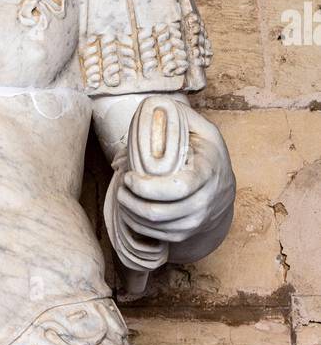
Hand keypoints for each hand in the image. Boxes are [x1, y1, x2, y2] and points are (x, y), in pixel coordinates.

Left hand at [115, 108, 234, 249]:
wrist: (223, 189)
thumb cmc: (206, 154)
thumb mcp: (201, 129)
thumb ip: (178, 116)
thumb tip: (150, 109)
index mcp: (208, 173)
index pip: (178, 189)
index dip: (147, 187)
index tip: (129, 177)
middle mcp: (205, 201)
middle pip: (160, 212)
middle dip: (131, 201)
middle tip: (121, 185)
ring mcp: (196, 221)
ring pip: (155, 226)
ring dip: (130, 213)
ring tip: (122, 195)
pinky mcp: (186, 233)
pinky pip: (156, 235)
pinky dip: (137, 224)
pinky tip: (130, 208)